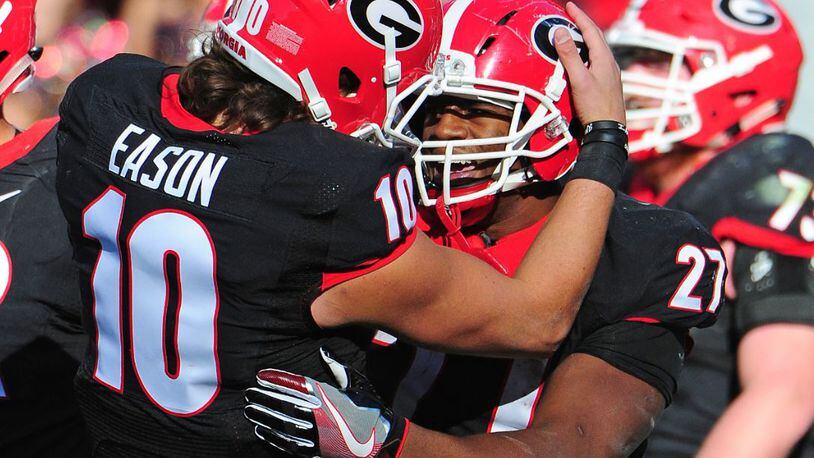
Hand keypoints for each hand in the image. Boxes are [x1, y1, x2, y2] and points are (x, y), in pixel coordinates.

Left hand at [244, 348, 406, 457]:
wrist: (381, 440)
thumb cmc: (369, 409)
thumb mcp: (356, 384)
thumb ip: (337, 368)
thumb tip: (323, 351)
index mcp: (329, 397)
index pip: (297, 386)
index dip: (277, 380)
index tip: (261, 375)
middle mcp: (320, 415)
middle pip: (285, 405)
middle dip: (265, 398)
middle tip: (248, 393)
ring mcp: (317, 435)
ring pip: (283, 425)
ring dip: (264, 417)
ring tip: (249, 410)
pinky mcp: (316, 451)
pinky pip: (289, 444)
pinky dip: (273, 438)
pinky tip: (260, 431)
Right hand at [555, 2, 624, 124]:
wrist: (608, 130)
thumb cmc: (596, 107)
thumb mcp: (579, 79)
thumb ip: (570, 55)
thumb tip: (561, 33)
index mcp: (604, 59)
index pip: (591, 30)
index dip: (579, 16)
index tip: (570, 6)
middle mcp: (609, 64)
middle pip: (596, 37)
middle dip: (582, 24)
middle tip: (570, 16)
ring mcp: (609, 74)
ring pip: (597, 49)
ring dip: (585, 39)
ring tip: (573, 35)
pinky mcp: (606, 84)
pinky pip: (596, 61)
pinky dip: (586, 53)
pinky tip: (581, 60)